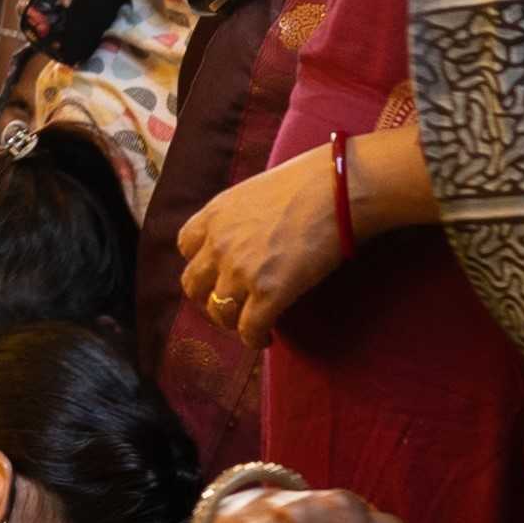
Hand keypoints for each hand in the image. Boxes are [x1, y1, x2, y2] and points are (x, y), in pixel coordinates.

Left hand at [177, 143, 345, 346]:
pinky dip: (254, 339)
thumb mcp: (255, 192)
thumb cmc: (308, 183)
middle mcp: (219, 244)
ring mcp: (240, 270)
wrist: (337, 189)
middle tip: (230, 305)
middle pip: (193, 284)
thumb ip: (240, 216)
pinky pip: (248, 328)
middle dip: (208, 298)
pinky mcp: (268, 292)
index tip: (218, 272)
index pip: (186, 247)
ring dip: (230, 322)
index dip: (202, 263)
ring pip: (218, 311)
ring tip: (249, 325)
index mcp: (214, 215)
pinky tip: (265, 339)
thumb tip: (251, 233)